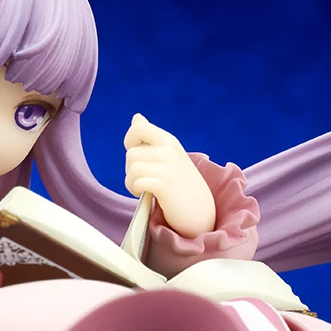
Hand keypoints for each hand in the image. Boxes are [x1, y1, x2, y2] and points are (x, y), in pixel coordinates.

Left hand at [124, 114, 215, 237]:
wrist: (200, 212)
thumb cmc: (180, 184)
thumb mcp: (168, 156)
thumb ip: (151, 138)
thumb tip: (136, 118)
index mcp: (170, 141)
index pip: (139, 129)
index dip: (130, 141)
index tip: (136, 155)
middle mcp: (170, 151)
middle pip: (131, 154)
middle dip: (130, 168)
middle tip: (144, 179)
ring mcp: (169, 167)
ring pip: (132, 168)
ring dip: (131, 182)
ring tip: (144, 188)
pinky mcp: (165, 185)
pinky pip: (136, 181)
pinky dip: (135, 189)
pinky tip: (145, 194)